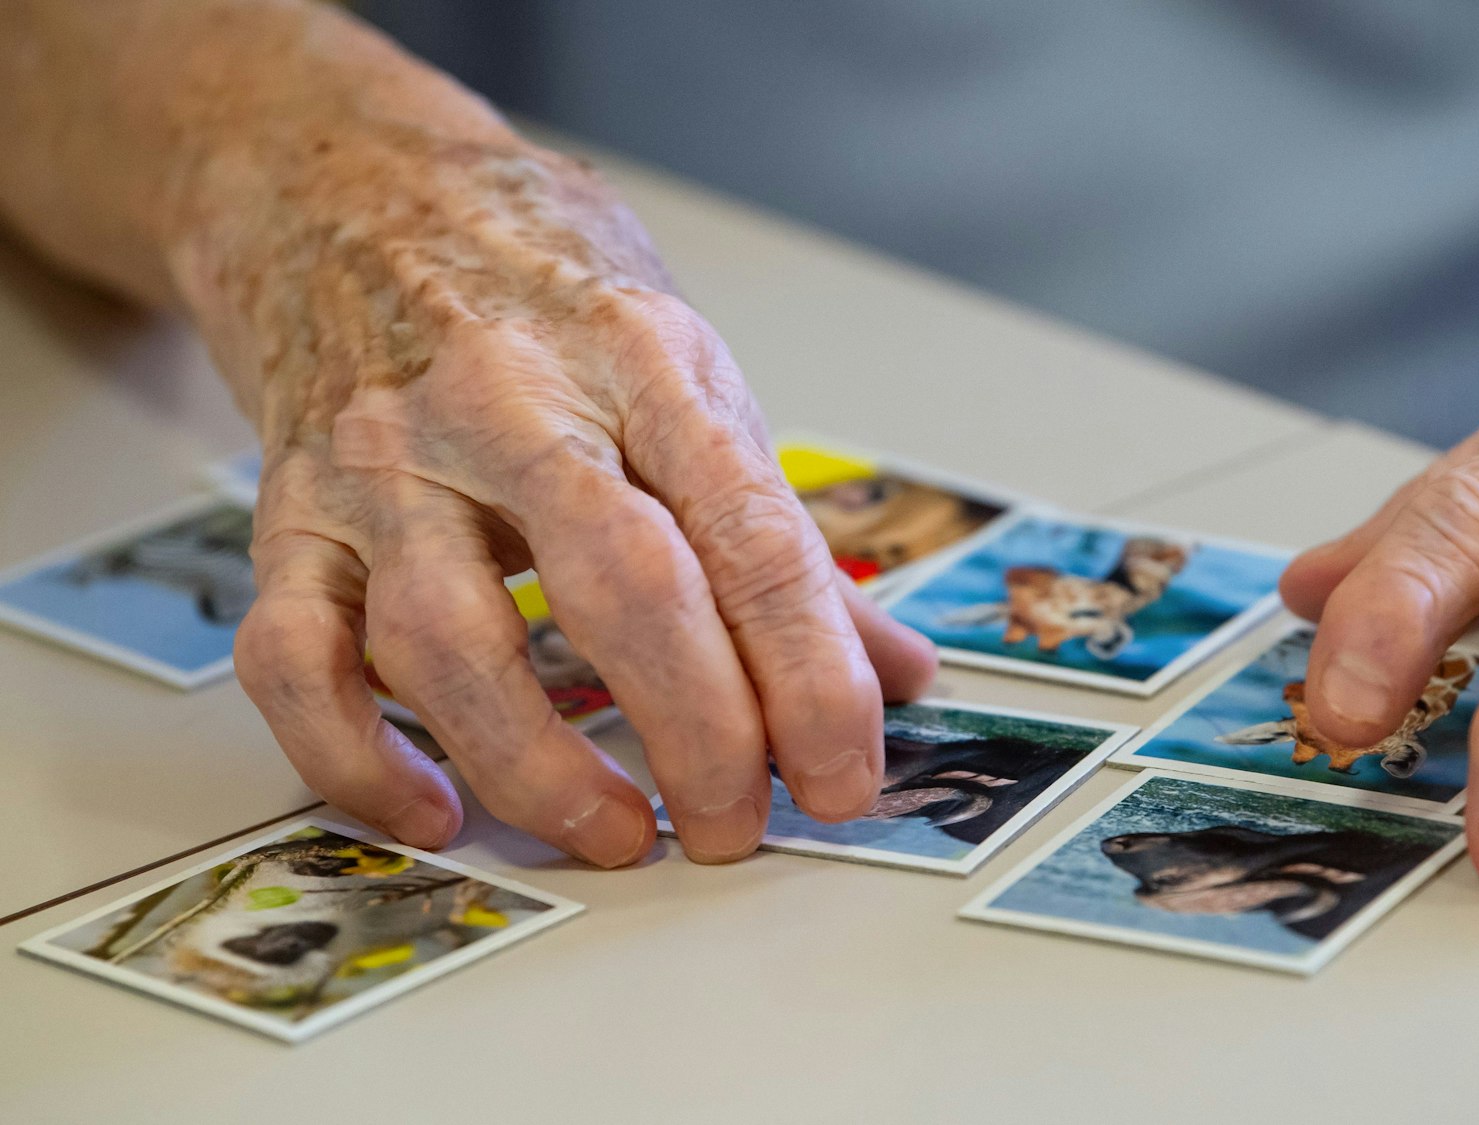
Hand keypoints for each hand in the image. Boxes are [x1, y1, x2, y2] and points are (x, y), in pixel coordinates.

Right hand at [182, 129, 935, 865]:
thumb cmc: (539, 291)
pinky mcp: (289, 516)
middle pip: (621, 588)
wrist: (346, 191)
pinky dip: (356, 757)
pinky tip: (436, 811)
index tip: (843, 776)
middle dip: (699, 731)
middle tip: (738, 826)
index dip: (810, 675)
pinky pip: (296, 659)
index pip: (751, 536)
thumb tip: (894, 671)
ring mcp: (386, 463)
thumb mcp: (684, 372)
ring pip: (448, 641)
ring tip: (620, 834)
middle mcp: (509, 407)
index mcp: (642, 363)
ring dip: (540, 767)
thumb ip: (779, 531)